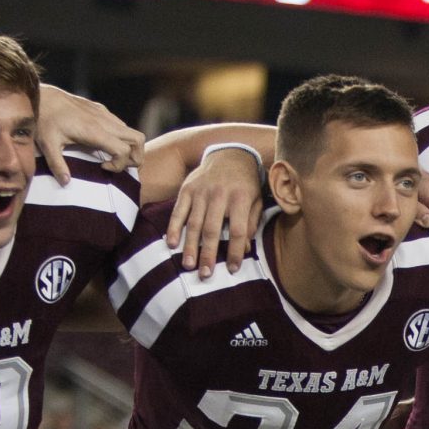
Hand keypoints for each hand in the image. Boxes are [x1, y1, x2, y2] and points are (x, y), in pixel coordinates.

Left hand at [36, 85, 144, 185]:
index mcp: (94, 131)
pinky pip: (121, 125)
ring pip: (132, 132)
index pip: (123, 150)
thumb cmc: (44, 119)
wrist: (42, 95)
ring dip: (129, 148)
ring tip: (111, 157)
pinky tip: (102, 144)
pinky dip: (121, 138)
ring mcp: (104, 113)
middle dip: (135, 157)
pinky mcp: (101, 110)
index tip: (102, 167)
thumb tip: (66, 182)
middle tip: (118, 165)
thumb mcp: (46, 144)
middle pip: (138, 139)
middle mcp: (104, 121)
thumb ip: (57, 165)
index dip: (119, 164)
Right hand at [166, 145, 267, 275]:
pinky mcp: (187, 189)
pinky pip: (178, 211)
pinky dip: (174, 228)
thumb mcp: (256, 200)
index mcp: (240, 199)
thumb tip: (245, 248)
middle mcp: (219, 195)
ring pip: (194, 223)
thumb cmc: (246, 183)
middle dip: (208, 254)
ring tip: (188, 265)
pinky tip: (171, 243)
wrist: (230, 154)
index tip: (232, 269)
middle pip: (212, 229)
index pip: (238, 231)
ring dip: (190, 246)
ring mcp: (201, 192)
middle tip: (205, 274)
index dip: (235, 251)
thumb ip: (251, 222)